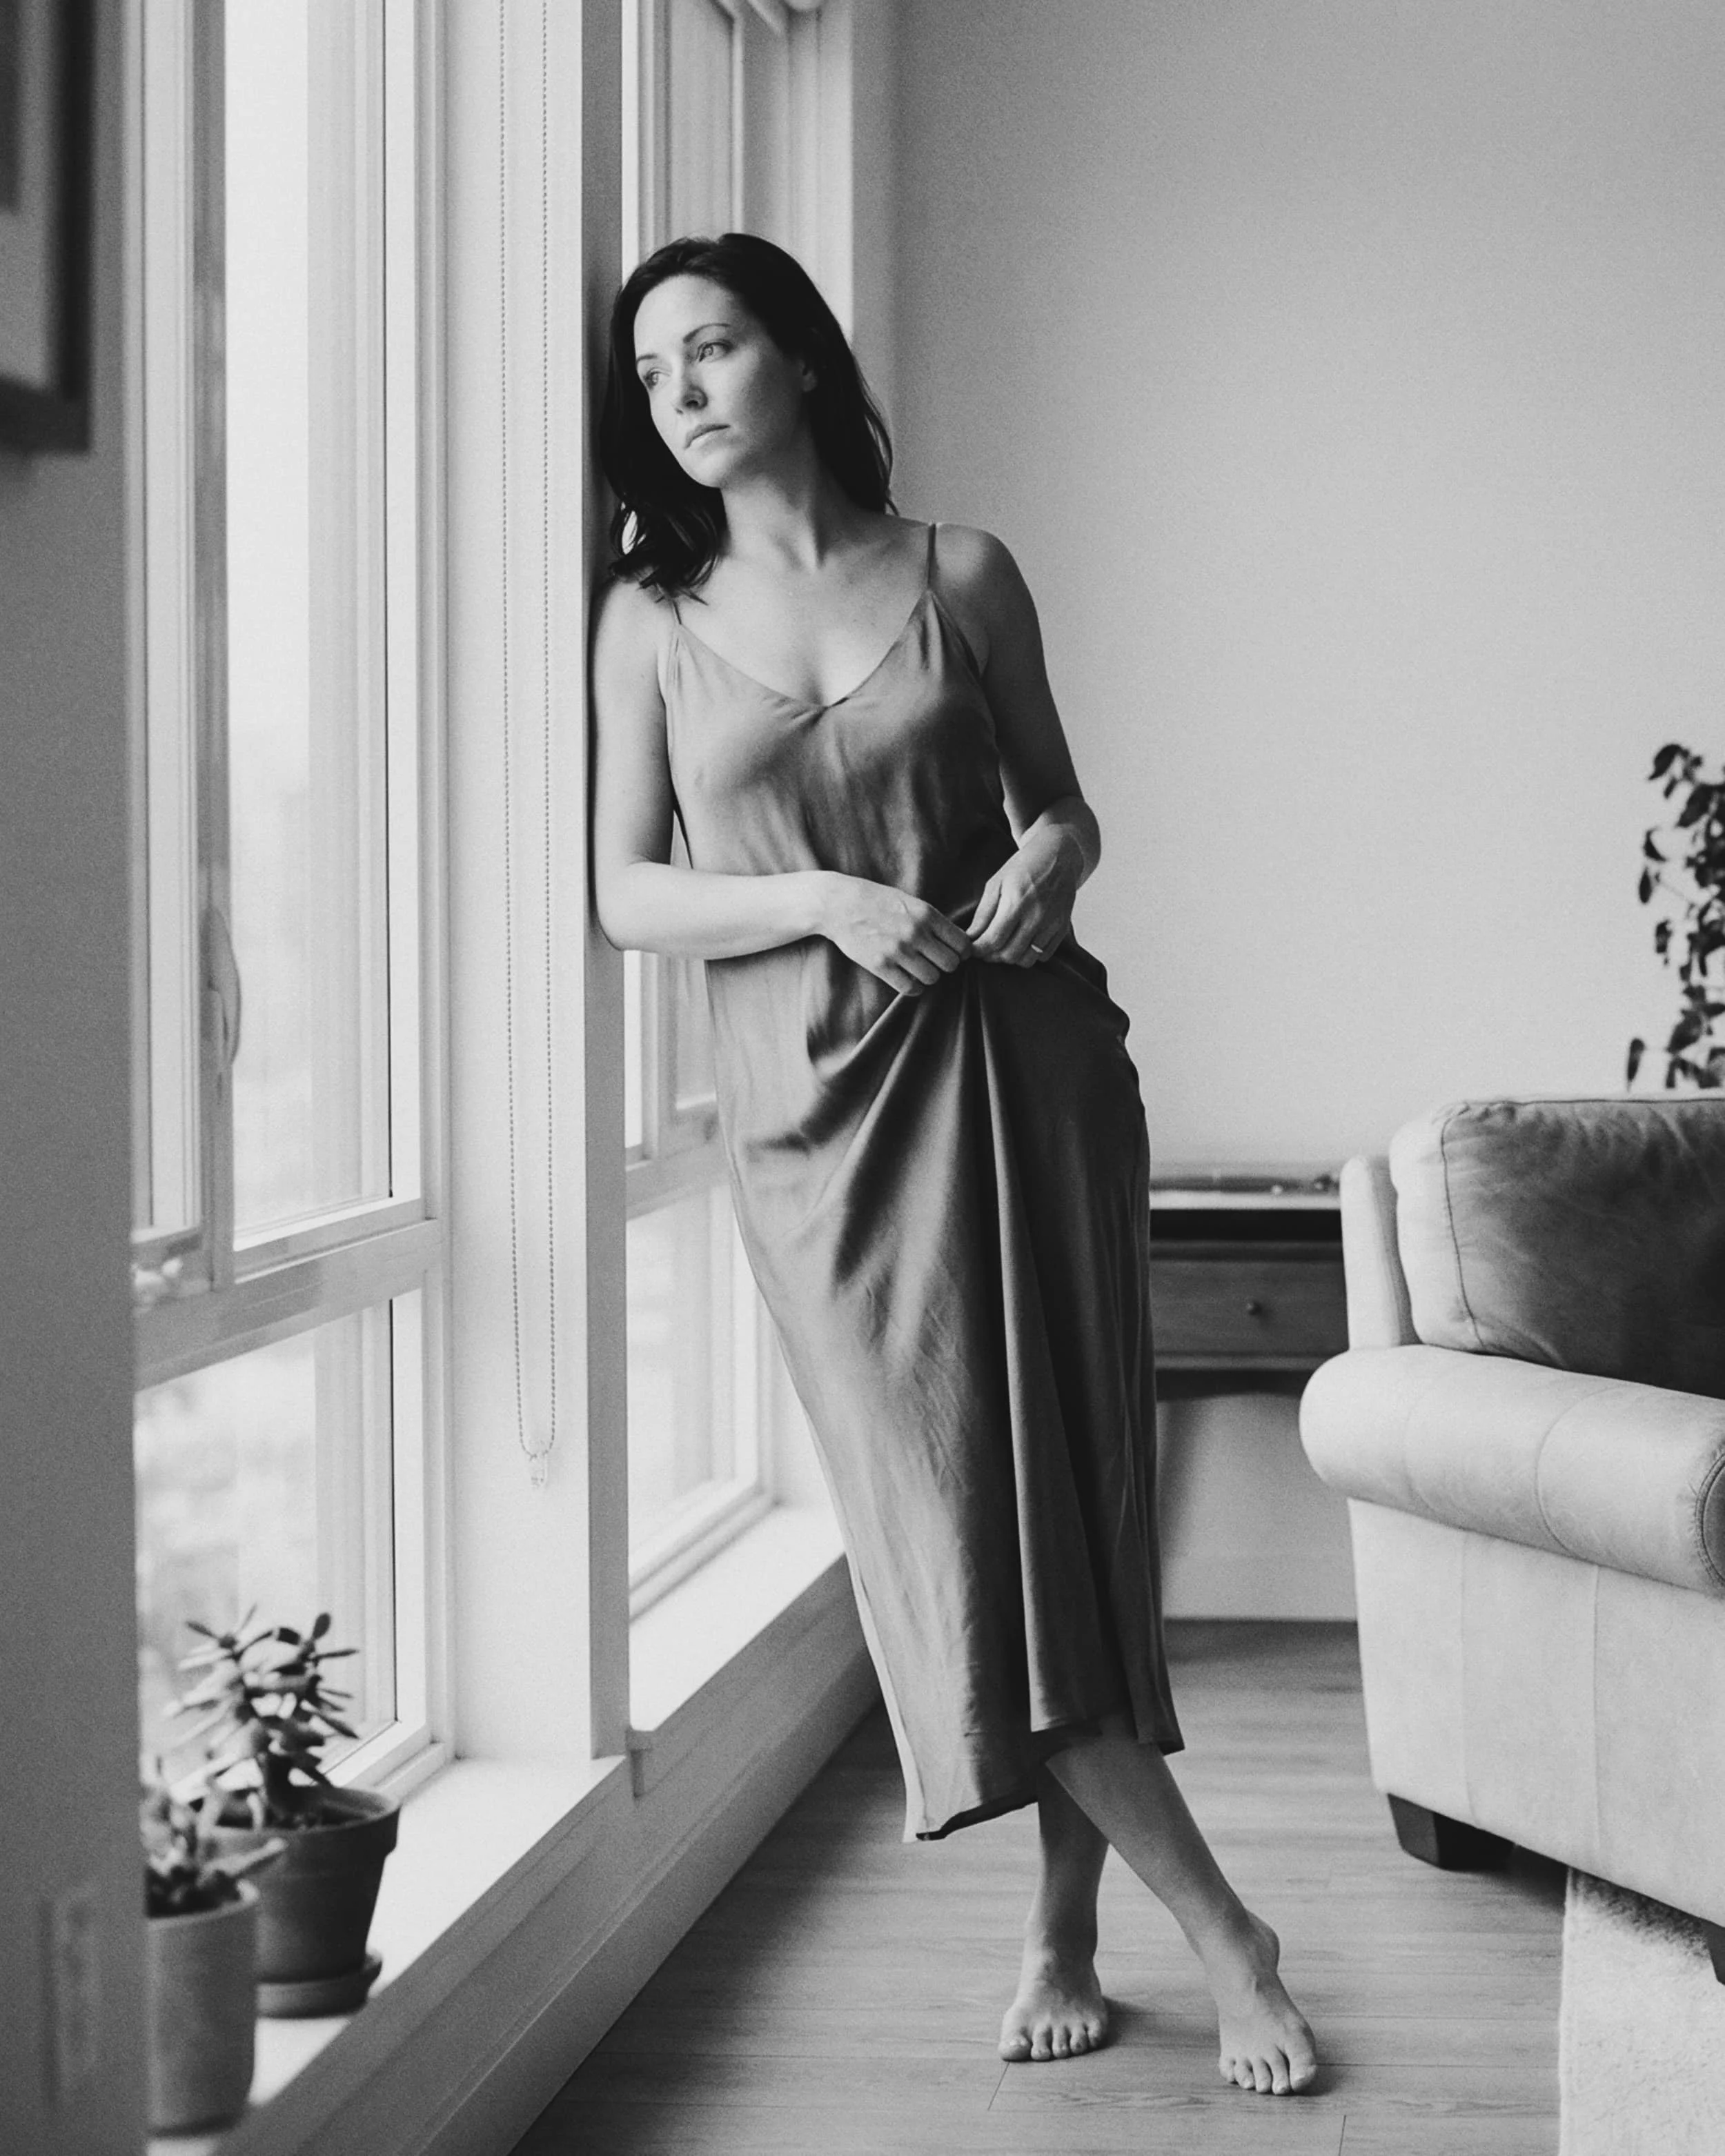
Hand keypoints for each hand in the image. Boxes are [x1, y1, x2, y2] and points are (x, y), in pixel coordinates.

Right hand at [818, 873, 972, 996]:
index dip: (961, 952)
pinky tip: (908, 979)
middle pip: (951, 964)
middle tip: (934, 961)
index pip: (962, 944)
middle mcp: (915, 933)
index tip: (952, 952)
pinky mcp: (880, 966)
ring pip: (932, 978)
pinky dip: (913, 987)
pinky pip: (910, 988)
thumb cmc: (875, 900)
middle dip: (945, 965)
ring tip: (918, 968)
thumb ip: (931, 919)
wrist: (838, 904)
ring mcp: (897, 951)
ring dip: (928, 976)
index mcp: (926, 914)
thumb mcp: (909, 900)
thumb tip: (955, 941)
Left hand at [969, 829, 1080, 965]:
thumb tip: (970, 938)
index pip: (993, 940)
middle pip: (1009, 954)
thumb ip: (983, 913)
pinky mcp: (1063, 928)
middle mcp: (1037, 916)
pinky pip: (1044, 956)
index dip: (978, 950)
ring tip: (1002, 945)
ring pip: (1027, 960)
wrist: (1058, 856)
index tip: (971, 949)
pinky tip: (1021, 942)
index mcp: (1016, 902)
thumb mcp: (996, 883)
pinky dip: (1030, 955)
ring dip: (1011, 957)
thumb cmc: (1021, 868)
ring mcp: (1052, 924)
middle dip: (991, 956)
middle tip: (985, 948)